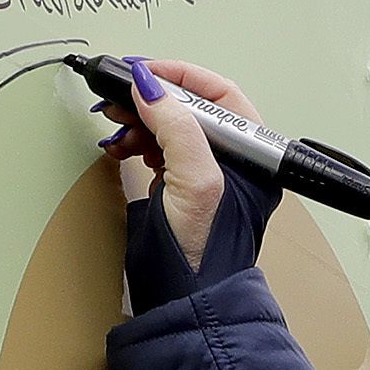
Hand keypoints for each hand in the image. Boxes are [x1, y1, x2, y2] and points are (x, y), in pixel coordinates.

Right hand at [100, 55, 262, 266]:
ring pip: (172, 127)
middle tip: (122, 95)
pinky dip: (138, 141)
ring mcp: (207, 175)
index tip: (144, 72)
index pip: (219, 95)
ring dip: (141, 120)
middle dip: (153, 98)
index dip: (181, 76)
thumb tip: (151, 86)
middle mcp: (234, 162)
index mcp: (252, 155)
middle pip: (192, 107)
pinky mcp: (183, 189)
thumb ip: (177, 127)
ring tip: (117, 123)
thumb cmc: (202, 251)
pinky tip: (122, 145)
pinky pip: (160, 149)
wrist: (184, 297)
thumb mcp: (196, 181)